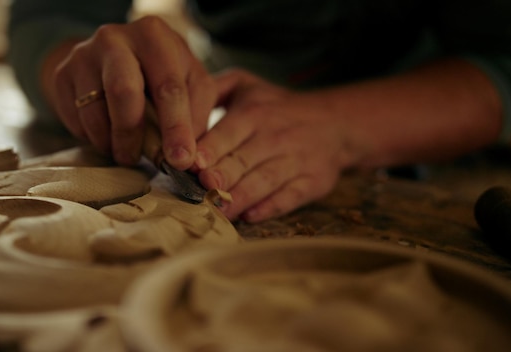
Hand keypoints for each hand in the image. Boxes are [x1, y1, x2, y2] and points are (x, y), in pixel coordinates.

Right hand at [50, 16, 215, 169]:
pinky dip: (95, 138)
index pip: (168, 86)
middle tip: (140, 160)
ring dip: (113, 142)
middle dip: (134, 134)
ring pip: (94, 111)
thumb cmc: (162, 74)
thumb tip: (192, 160)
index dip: (176, 127)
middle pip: (123, 91)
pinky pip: (76, 119)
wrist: (114, 58)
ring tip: (127, 151)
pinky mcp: (62, 75)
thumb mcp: (190, 83)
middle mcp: (115, 38)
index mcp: (154, 35)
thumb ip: (196, 117)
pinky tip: (108, 136)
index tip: (180, 160)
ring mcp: (83, 55)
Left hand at [195, 69, 353, 221]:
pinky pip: (290, 197)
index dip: (210, 149)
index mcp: (254, 112)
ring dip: (241, 197)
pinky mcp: (312, 182)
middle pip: (244, 159)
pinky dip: (271, 207)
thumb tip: (175, 107)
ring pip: (265, 181)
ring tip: (219, 211)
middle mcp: (275, 136)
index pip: (228, 132)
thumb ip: (211, 90)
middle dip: (223, 175)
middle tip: (202, 188)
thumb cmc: (275, 106)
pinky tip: (251, 216)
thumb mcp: (245, 85)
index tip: (191, 163)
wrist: (335, 122)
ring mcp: (296, 160)